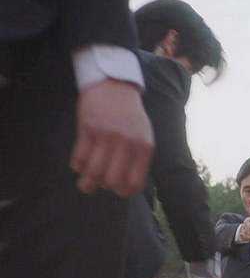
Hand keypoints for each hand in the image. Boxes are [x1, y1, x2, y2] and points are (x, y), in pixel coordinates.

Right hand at [71, 79, 153, 197]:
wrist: (114, 85)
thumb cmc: (130, 114)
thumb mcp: (144, 134)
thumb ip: (139, 157)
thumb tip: (130, 184)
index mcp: (144, 147)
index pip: (135, 182)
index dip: (125, 192)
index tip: (119, 191)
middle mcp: (127, 143)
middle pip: (112, 181)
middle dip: (105, 187)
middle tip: (101, 184)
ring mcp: (106, 136)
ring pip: (93, 172)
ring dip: (87, 183)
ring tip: (86, 184)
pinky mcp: (88, 128)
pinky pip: (80, 158)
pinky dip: (78, 166)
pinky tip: (80, 165)